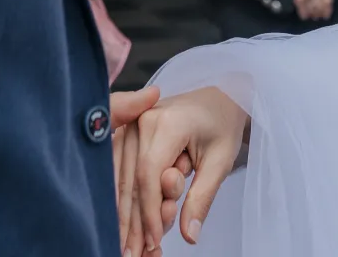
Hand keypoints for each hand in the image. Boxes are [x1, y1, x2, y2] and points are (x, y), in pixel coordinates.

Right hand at [135, 86, 247, 249]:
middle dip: (132, 222)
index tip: (154, 242)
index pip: (148, 174)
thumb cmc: (221, 126)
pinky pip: (116, 170)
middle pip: (129, 180)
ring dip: (123, 216)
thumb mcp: (220, 161)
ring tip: (128, 247)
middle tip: (134, 255)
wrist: (215, 97)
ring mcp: (129, 125)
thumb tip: (189, 235)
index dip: (149, 211)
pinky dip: (120, 200)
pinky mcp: (124, 133)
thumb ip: (202, 198)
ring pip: (119, 179)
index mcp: (167, 122)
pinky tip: (121, 223)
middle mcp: (141, 120)